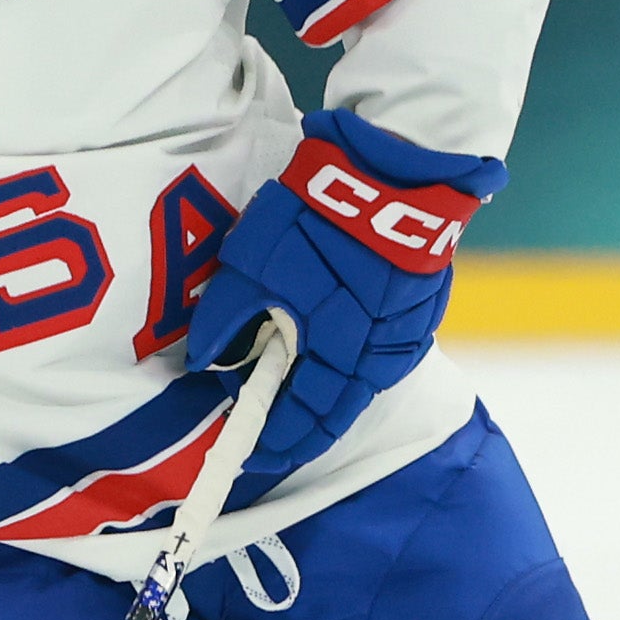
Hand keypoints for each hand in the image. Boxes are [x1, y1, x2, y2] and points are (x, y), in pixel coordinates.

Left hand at [184, 109, 504, 479]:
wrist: (397, 167)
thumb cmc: (319, 215)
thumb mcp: (253, 262)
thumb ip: (224, 317)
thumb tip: (201, 359)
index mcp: (341, 353)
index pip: (306, 416)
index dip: (276, 439)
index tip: (251, 452)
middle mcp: (380, 356)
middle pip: (338, 409)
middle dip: (302, 427)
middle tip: (271, 439)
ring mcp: (405, 332)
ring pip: (361, 382)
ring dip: (328, 394)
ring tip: (295, 395)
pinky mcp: (417, 305)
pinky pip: (379, 352)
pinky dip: (351, 363)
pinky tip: (329, 355)